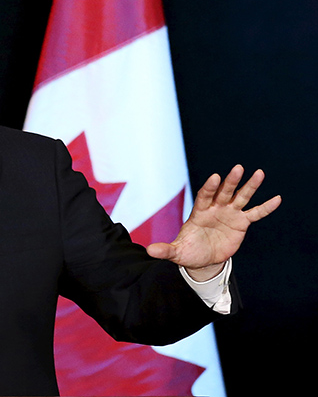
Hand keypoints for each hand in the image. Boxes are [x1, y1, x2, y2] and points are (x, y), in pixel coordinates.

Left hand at [146, 165, 280, 280]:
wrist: (203, 259)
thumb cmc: (189, 251)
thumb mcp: (177, 252)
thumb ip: (166, 250)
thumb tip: (149, 251)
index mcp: (199, 212)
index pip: (204, 196)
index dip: (209, 187)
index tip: (215, 177)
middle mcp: (215, 209)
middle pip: (224, 192)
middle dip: (231, 182)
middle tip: (238, 168)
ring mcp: (229, 214)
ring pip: (241, 198)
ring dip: (249, 186)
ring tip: (259, 173)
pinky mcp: (241, 223)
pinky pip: (255, 214)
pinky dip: (265, 207)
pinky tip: (277, 199)